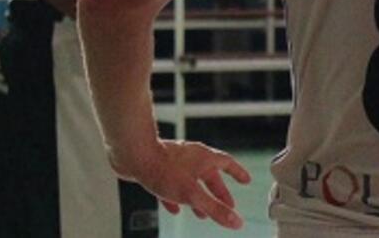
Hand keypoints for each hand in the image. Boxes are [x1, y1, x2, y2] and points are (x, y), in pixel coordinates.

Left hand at [120, 139, 252, 228]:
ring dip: (198, 197)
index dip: (238, 174)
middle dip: (218, 193)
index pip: (228, 164)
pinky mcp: (158, 168)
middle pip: (211, 176)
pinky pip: (172, 184)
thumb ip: (215, 209)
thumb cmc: (162, 170)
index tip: (245, 180)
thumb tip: (236, 222)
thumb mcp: (192, 195)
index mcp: (204, 158)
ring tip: (201, 213)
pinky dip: (176, 197)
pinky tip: (174, 208)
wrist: (132, 156)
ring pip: (192, 181)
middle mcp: (192, 157)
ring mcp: (175, 162)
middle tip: (226, 205)